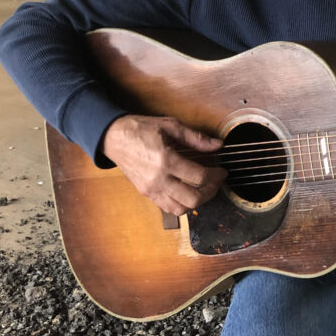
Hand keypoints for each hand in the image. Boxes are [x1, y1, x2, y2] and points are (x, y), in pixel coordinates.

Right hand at [101, 114, 227, 214]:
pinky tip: (188, 192)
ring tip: (204, 189)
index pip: (199, 176)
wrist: (114, 137)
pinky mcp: (146, 193)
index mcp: (165, 160)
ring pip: (180, 209)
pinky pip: (167, 208)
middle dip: (211, 192)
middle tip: (216, 182)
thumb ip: (196, 138)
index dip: (216, 176)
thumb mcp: (171, 126)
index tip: (222, 171)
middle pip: (193, 198)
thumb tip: (217, 145)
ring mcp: (150, 189)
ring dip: (197, 202)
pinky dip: (182, 204)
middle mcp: (158, 179)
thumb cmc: (140, 129)